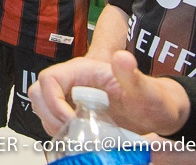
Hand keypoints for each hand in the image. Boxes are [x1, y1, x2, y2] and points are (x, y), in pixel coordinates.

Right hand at [28, 50, 189, 136]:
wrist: (157, 112)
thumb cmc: (152, 99)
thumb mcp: (145, 90)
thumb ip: (132, 75)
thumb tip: (122, 57)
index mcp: (83, 70)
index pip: (49, 78)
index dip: (53, 100)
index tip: (72, 120)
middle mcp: (72, 81)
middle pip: (38, 92)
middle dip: (49, 114)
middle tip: (72, 131)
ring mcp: (70, 96)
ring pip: (41, 107)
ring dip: (53, 125)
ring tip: (77, 136)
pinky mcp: (71, 111)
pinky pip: (51, 120)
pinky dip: (58, 132)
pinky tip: (78, 138)